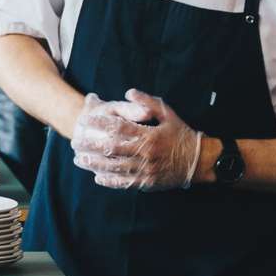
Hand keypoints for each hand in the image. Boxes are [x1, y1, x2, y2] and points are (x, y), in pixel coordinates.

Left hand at [71, 88, 202, 191]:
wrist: (199, 161)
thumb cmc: (182, 135)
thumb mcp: (168, 114)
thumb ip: (148, 103)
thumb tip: (129, 93)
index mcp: (150, 135)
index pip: (120, 127)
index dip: (101, 123)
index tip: (86, 119)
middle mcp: (146, 153)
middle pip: (112, 148)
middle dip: (91, 144)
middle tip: (75, 140)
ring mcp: (146, 169)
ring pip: (115, 167)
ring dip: (95, 163)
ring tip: (79, 159)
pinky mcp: (147, 182)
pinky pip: (124, 183)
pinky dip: (110, 180)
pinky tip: (97, 177)